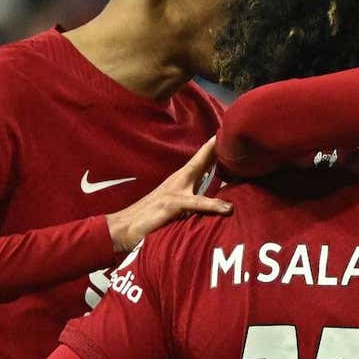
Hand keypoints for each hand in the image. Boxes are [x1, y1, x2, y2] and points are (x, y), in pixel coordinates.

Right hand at [106, 138, 231, 252]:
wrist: (122, 228)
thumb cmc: (152, 219)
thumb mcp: (177, 210)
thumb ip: (194, 203)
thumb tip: (217, 205)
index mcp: (180, 181)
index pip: (201, 160)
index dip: (214, 148)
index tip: (228, 134)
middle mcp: (178, 182)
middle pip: (200, 159)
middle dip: (215, 145)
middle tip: (231, 130)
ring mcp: (173, 191)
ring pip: (199, 175)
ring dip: (215, 165)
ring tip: (236, 160)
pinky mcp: (171, 205)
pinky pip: (195, 203)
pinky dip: (212, 205)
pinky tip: (227, 208)